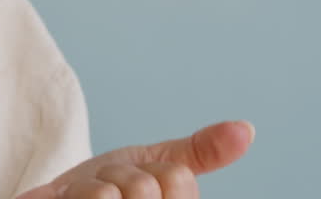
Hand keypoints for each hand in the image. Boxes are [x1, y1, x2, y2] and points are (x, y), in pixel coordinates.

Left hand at [15, 120, 254, 198]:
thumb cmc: (107, 188)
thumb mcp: (155, 164)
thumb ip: (198, 153)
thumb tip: (247, 128)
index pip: (179, 179)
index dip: (153, 173)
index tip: (138, 183)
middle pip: (145, 188)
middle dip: (122, 177)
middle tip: (111, 190)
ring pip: (111, 194)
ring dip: (93, 185)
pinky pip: (90, 198)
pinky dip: (73, 194)